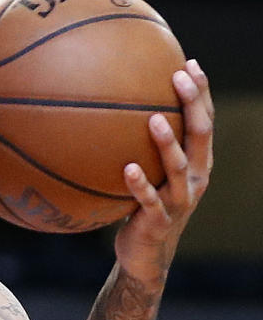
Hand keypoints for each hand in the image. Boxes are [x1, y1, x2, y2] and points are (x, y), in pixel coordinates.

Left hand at [115, 59, 212, 285]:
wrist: (146, 255)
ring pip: (178, 167)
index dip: (201, 94)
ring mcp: (179, 201)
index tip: (189, 63)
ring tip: (154, 119)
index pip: (205, 122)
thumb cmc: (144, 206)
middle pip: (201, 136)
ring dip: (167, 143)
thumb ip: (143, 147)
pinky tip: (127, 169)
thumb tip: (115, 108)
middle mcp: (195, 179)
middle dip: (193, 104)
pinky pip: (149, 201)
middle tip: (179, 77)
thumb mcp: (151, 173)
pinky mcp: (159, 222)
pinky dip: (139, 185)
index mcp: (197, 164)